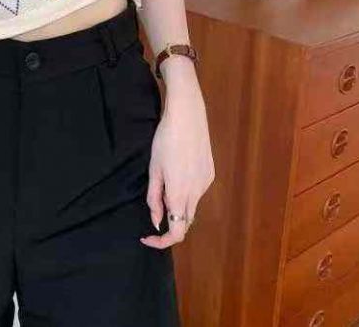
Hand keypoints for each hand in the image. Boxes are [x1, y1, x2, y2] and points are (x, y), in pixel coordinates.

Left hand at [140, 61, 214, 248]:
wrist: (188, 117)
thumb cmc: (165, 140)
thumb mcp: (154, 169)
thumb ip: (154, 198)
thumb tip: (157, 221)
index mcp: (179, 194)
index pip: (176, 233)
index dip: (161, 241)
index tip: (148, 236)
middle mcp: (196, 193)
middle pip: (185, 222)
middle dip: (169, 222)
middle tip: (154, 209)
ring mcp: (206, 184)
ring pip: (192, 206)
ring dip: (178, 206)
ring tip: (165, 181)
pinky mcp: (210, 174)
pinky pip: (198, 192)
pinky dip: (187, 192)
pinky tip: (179, 172)